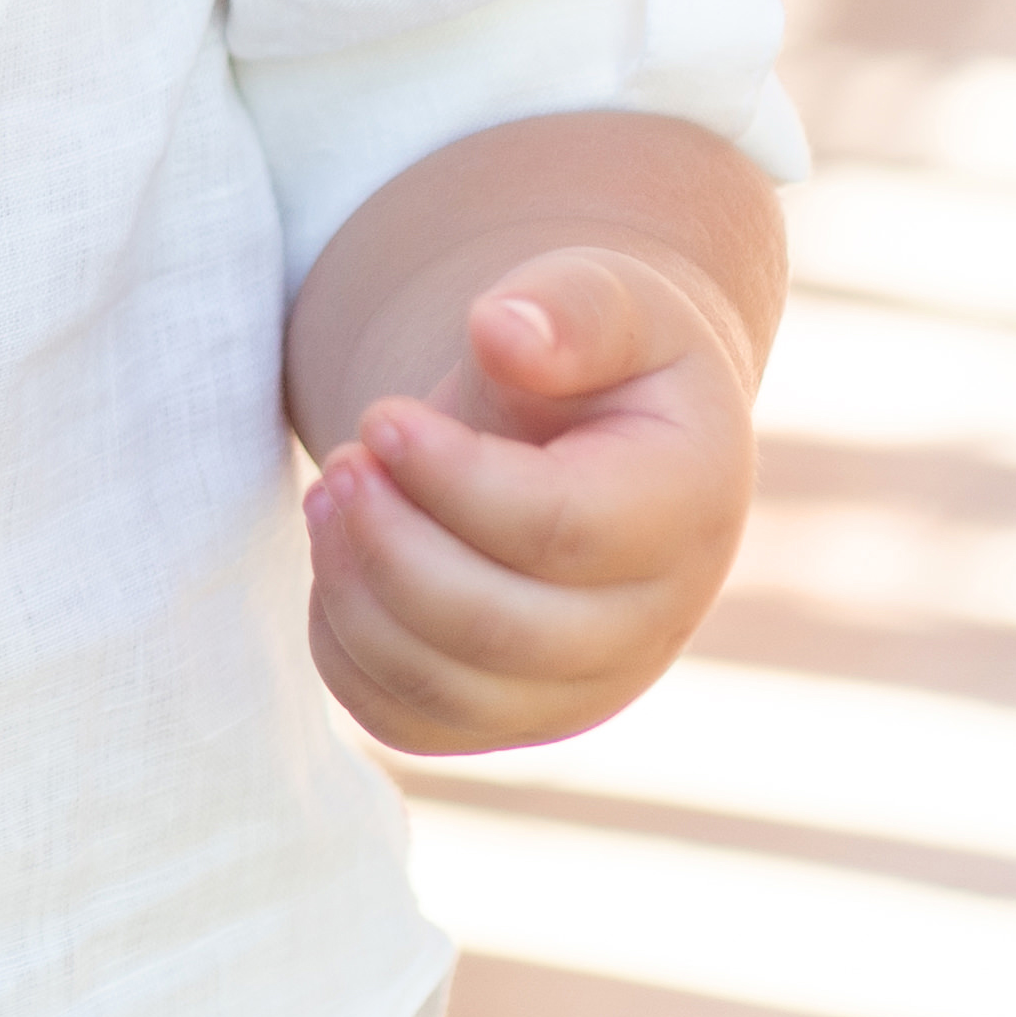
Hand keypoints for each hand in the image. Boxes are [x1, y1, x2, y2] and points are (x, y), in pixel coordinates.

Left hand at [299, 243, 757, 755]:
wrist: (597, 428)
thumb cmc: (597, 356)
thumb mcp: (606, 299)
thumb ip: (568, 307)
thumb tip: (503, 330)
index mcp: (687, 506)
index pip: (562, 530)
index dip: (453, 480)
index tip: (381, 416)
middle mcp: (653, 619)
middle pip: (499, 630)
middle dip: (390, 543)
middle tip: (340, 460)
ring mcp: (584, 684)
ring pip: (447, 687)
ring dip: (356, 590)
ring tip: (328, 493)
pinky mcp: (511, 714)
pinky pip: (407, 718)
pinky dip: (344, 646)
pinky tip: (338, 553)